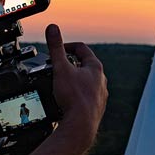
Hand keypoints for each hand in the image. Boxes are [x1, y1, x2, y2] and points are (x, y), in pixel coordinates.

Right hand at [46, 24, 106, 148]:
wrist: (81, 126)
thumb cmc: (73, 98)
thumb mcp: (60, 68)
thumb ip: (56, 48)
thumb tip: (52, 28)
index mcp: (95, 68)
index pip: (81, 49)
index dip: (67, 46)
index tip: (58, 50)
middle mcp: (101, 80)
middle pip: (85, 65)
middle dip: (70, 64)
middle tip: (57, 67)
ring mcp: (100, 95)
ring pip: (86, 82)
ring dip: (74, 80)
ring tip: (61, 84)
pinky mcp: (96, 108)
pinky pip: (86, 97)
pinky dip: (76, 95)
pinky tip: (67, 101)